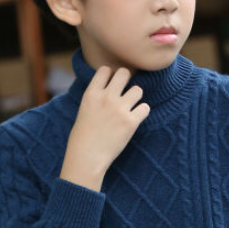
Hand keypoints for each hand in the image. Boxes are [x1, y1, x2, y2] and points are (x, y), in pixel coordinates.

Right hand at [60, 66, 149, 190]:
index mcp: (91, 93)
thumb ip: (97, 96)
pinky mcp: (131, 122)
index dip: (111, 76)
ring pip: (138, 89)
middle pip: (124, 73)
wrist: (87, 157)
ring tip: (130, 108)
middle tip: (124, 93)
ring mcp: (119, 109)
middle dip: (126, 81)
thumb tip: (110, 87)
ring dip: (136, 98)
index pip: (105, 70)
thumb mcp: (84, 109)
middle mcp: (106, 97)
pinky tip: (135, 119)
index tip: (111, 86)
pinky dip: (142, 113)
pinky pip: (145, 108)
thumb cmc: (83, 136)